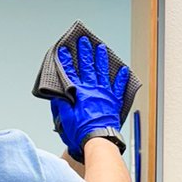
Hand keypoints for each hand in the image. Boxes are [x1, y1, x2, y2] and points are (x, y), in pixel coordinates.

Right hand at [50, 37, 130, 158]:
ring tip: (101, 48)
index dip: (66, 61)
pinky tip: (123, 69)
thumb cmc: (82, 132)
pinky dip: (121, 78)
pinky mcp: (114, 102)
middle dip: (84, 52)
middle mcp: (93, 90)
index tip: (64, 50)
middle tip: (84, 41)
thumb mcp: (65, 118)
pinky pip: (119, 87)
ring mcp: (105, 94)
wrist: (99, 140)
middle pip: (88, 67)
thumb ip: (61, 104)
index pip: (71, 73)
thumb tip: (57, 96)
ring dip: (101, 59)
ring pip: (103, 72)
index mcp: (80, 93)